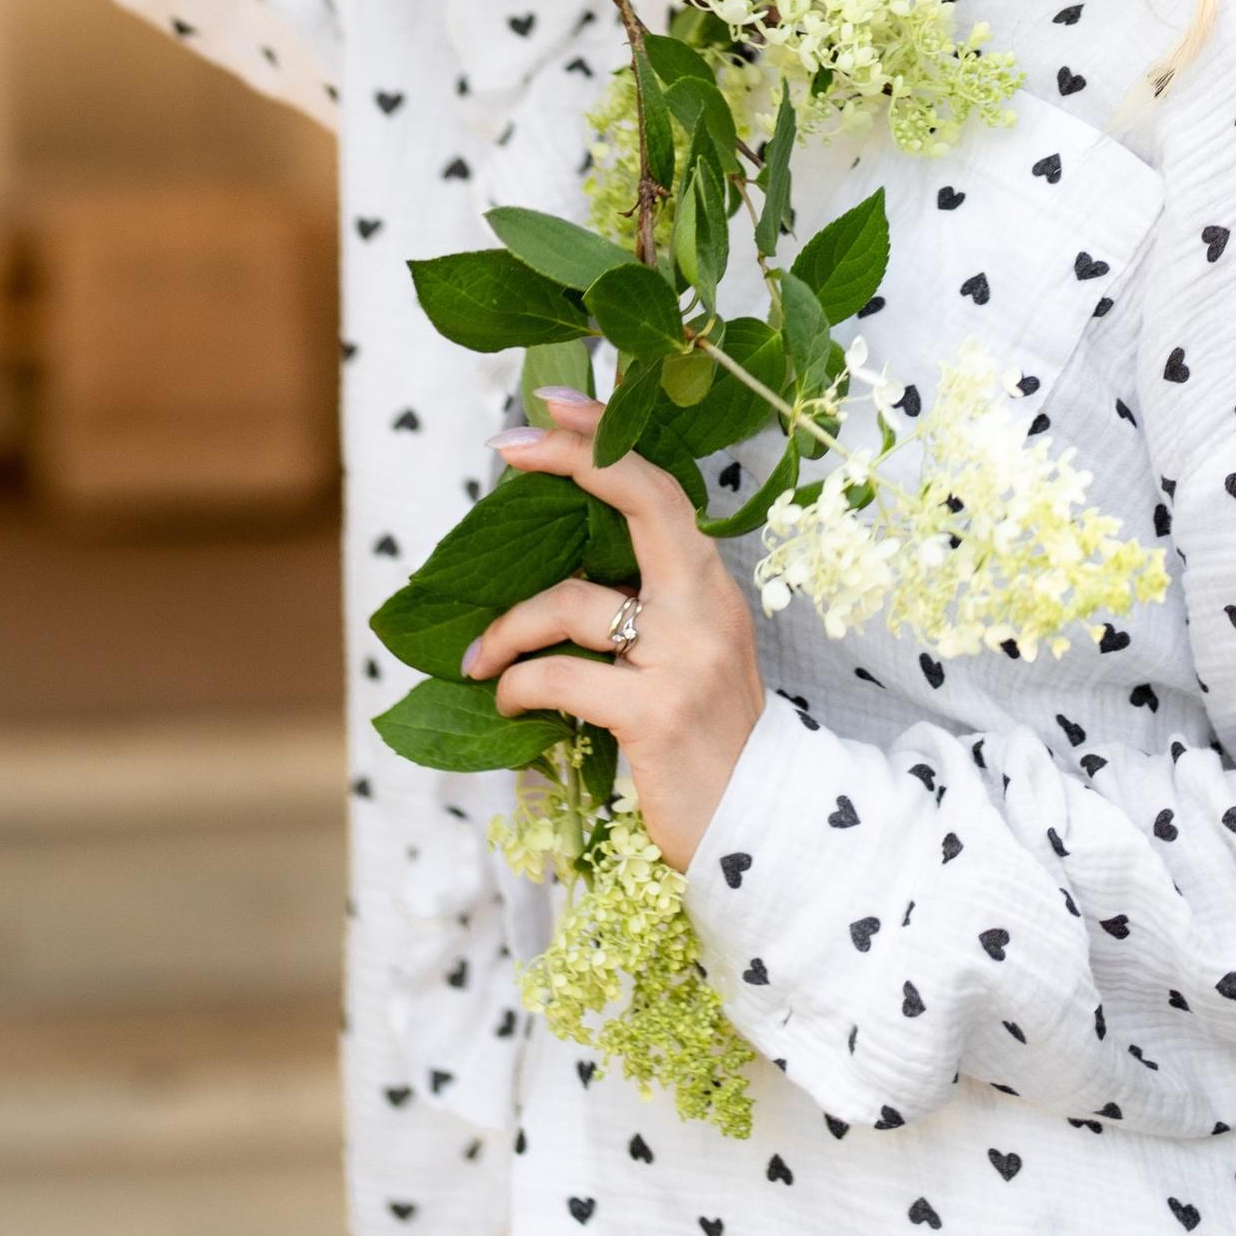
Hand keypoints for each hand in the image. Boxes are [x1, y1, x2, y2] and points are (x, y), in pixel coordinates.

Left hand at [464, 395, 766, 871]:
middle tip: (508, 446)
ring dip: (507, 629)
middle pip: (643, 499)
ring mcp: (684, 657)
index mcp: (709, 584)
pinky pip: (561, 676)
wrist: (756, 828)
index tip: (550, 407)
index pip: (660, 487)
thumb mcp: (687, 654)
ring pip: (572, 601)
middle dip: (572, 457)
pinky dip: (519, 684)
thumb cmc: (705, 738)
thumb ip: (643, 604)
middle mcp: (705, 606)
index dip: (603, 440)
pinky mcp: (654, 713)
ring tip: (479, 661)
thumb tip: (555, 562)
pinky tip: (508, 702)